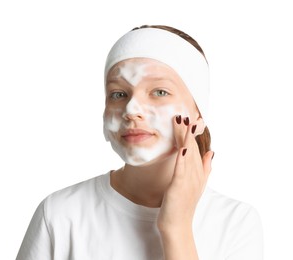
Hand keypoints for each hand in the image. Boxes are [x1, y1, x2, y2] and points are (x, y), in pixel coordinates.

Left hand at [157, 115, 213, 233]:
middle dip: (191, 130)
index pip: (196, 148)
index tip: (193, 118)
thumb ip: (205, 168)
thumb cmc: (183, 203)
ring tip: (186, 122)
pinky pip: (181, 170)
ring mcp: (189, 180)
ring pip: (188, 154)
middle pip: (193, 147)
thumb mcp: (196, 184)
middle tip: (190, 113)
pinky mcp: (180, 187)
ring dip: (186, 138)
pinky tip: (183, 147)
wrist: (177, 225)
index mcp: (198, 172)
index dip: (194, 133)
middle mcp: (196, 174)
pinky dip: (182, 158)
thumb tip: (211, 152)